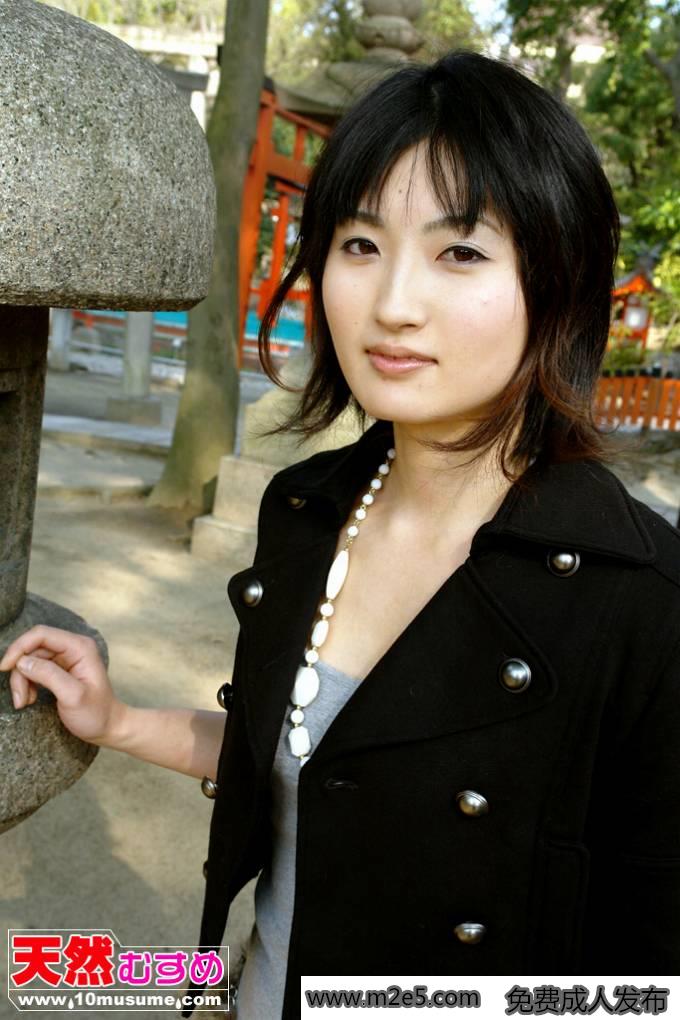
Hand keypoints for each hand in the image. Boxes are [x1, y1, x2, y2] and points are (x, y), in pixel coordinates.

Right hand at [0, 625, 125, 746]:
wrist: (107, 727)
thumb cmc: (96, 713)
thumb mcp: (73, 696)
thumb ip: (49, 675)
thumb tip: (22, 661)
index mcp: (80, 647)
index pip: (42, 634)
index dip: (19, 647)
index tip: (5, 667)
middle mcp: (72, 648)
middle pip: (32, 649)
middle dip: (20, 672)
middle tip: (19, 698)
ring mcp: (65, 658)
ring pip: (29, 661)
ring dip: (21, 681)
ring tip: (24, 702)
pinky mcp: (58, 670)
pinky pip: (33, 670)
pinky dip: (26, 684)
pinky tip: (30, 700)